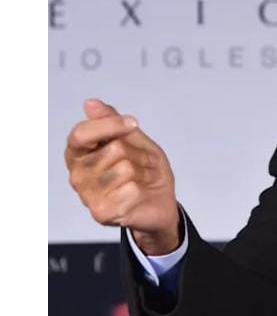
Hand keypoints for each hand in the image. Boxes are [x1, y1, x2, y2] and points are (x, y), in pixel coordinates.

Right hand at [64, 99, 180, 254]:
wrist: (160, 203)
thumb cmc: (144, 170)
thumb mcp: (135, 141)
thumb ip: (113, 122)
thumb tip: (90, 103)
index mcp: (79, 153)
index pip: (81, 134)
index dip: (109, 125)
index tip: (134, 123)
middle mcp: (77, 174)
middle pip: (114, 150)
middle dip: (139, 154)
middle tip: (143, 164)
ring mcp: (87, 195)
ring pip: (125, 169)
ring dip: (144, 172)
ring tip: (142, 179)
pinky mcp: (101, 212)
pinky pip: (130, 190)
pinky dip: (143, 189)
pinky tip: (139, 195)